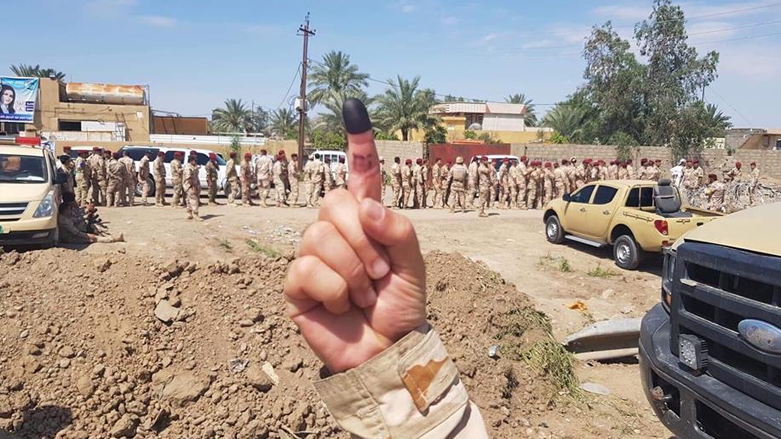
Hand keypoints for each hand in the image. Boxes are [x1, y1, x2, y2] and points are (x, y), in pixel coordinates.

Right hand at [284, 99, 426, 372]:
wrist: (388, 352)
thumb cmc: (401, 307)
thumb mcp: (414, 265)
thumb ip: (399, 229)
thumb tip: (366, 205)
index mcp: (367, 221)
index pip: (359, 176)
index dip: (358, 144)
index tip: (355, 107)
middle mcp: (336, 232)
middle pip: (333, 202)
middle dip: (364, 240)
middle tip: (380, 273)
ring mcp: (312, 256)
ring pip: (319, 235)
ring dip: (353, 270)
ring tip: (364, 294)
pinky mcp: (296, 284)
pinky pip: (305, 268)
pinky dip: (334, 290)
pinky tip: (342, 306)